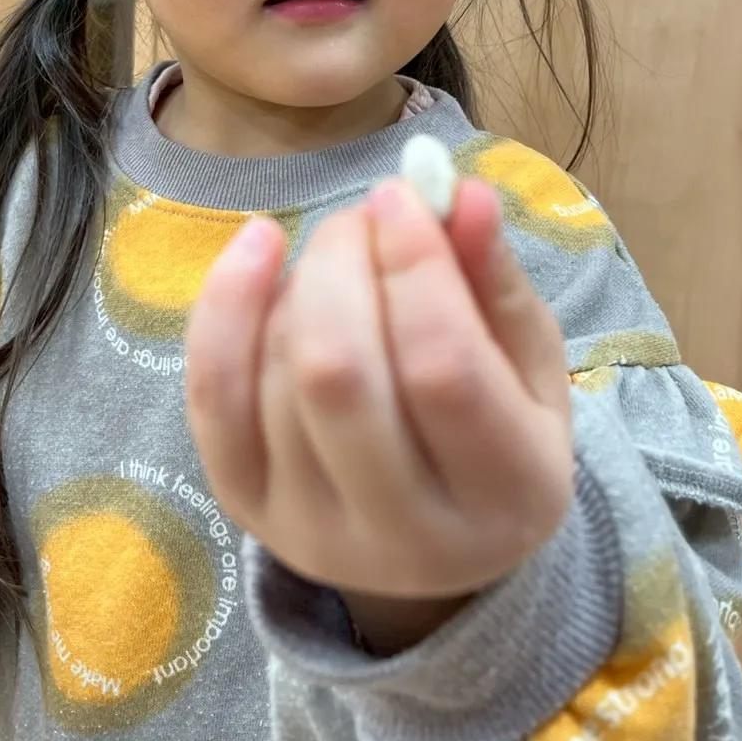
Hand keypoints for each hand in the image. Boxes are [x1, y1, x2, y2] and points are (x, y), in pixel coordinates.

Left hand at [186, 176, 572, 606]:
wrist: (435, 547)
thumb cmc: (497, 437)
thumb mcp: (528, 363)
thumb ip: (495, 279)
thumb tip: (458, 193)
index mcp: (506, 496)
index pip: (444, 369)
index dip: (414, 266)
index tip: (401, 195)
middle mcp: (403, 535)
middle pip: (339, 374)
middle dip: (341, 264)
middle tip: (362, 218)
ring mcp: (309, 528)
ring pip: (280, 375)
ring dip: (302, 282)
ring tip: (339, 255)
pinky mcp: (244, 506)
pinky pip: (213, 393)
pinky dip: (225, 304)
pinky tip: (260, 245)